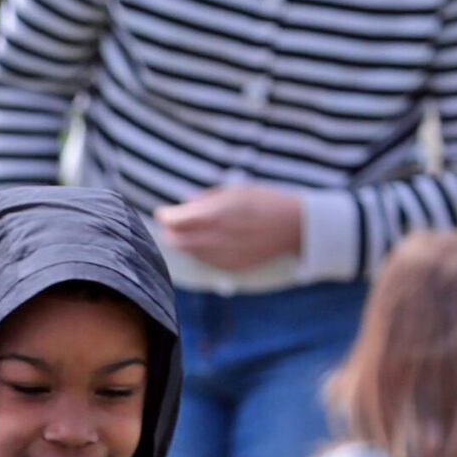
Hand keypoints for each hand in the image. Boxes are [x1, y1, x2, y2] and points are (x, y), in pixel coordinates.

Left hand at [154, 184, 309, 276]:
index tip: (163, 211)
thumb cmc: (264, 201)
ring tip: (189, 231)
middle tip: (171, 223)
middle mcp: (215, 237)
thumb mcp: (235, 190)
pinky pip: (204, 261)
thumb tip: (185, 203)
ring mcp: (222, 255)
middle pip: (175, 240)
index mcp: (214, 214)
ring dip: (183, 242)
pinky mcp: (230, 266)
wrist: (293, 226)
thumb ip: (206, 198)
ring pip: (188, 252)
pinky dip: (199, 252)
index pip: (174, 220)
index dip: (164, 215)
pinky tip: (206, 243)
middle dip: (170, 231)